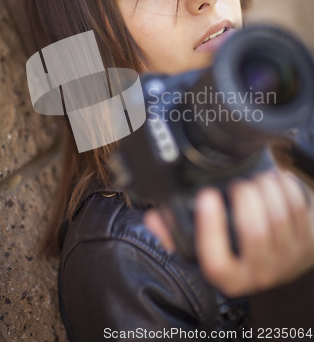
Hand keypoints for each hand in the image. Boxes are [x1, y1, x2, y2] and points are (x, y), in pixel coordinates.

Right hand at [144, 170, 313, 296]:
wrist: (278, 264)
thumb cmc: (235, 250)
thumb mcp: (203, 246)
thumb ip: (174, 231)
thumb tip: (155, 218)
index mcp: (229, 276)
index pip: (215, 260)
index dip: (210, 226)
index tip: (206, 195)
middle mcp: (259, 273)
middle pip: (255, 232)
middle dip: (245, 197)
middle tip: (238, 183)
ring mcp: (287, 259)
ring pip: (280, 218)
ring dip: (267, 189)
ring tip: (257, 178)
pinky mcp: (307, 244)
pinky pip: (300, 210)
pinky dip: (287, 188)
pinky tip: (276, 180)